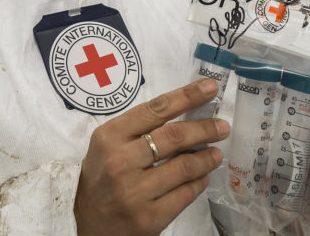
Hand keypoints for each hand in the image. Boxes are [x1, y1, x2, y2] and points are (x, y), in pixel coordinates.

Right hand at [74, 79, 230, 235]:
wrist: (86, 223)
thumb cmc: (101, 177)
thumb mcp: (108, 145)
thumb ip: (138, 129)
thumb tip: (185, 113)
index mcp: (110, 136)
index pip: (156, 109)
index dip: (187, 96)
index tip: (210, 88)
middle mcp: (120, 161)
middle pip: (175, 136)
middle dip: (205, 128)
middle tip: (222, 127)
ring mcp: (134, 192)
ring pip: (185, 166)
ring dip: (207, 158)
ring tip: (216, 154)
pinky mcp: (148, 218)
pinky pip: (185, 194)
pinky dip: (199, 182)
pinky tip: (202, 177)